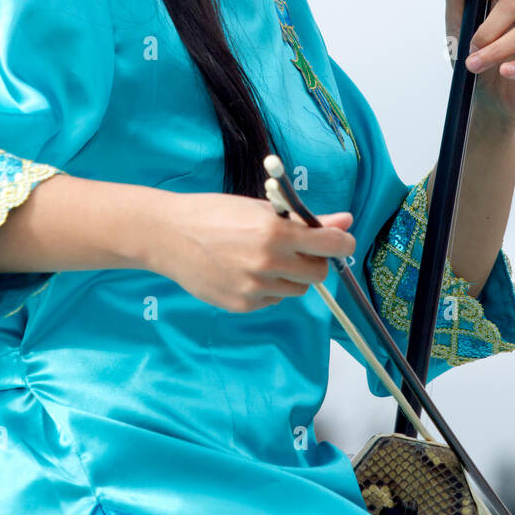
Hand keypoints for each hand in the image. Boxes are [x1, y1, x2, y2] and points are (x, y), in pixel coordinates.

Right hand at [157, 189, 355, 312]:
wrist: (169, 236)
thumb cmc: (214, 213)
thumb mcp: (261, 208)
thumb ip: (306, 219)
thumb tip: (345, 221)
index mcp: (275, 232)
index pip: (330, 245)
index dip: (341, 242)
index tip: (342, 240)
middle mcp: (268, 263)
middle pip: (318, 273)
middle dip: (315, 260)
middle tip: (298, 248)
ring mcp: (255, 288)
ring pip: (297, 289)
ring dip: (292, 275)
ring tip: (265, 258)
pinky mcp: (242, 305)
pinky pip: (273, 299)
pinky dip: (270, 287)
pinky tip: (247, 270)